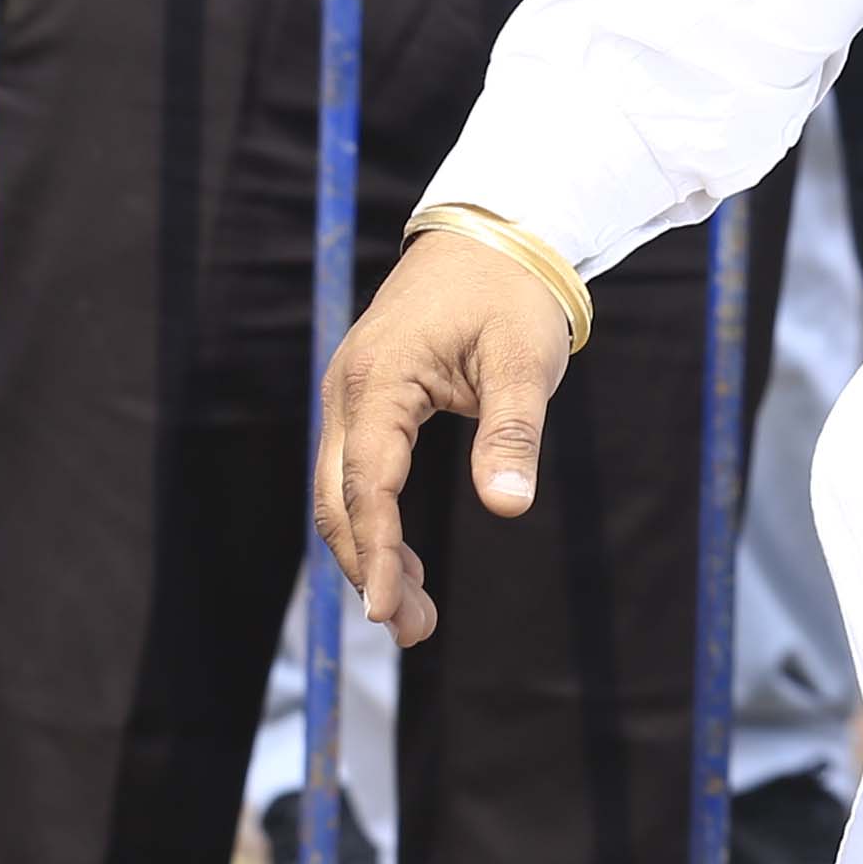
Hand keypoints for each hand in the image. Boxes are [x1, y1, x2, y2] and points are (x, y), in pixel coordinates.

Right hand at [317, 220, 581, 650]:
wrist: (493, 233)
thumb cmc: (512, 294)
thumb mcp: (524, 361)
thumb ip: (512, 434)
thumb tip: (509, 508)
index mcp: (380, 379)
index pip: (367, 485)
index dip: (376, 554)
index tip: (390, 612)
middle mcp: (349, 389)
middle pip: (338, 500)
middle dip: (369, 569)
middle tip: (414, 630)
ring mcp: (351, 393)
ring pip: (341, 491)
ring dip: (370, 552)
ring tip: (415, 613)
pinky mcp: (366, 398)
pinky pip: (356, 471)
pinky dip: (374, 520)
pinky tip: (402, 562)